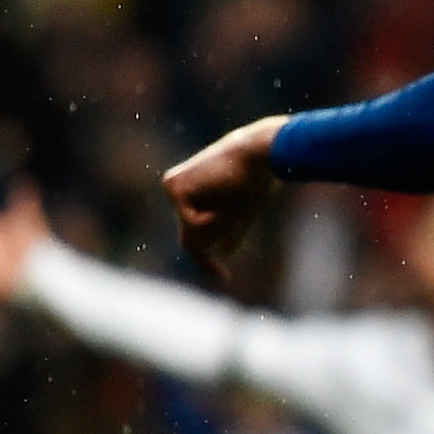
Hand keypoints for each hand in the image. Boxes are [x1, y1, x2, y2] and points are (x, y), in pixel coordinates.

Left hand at [162, 115, 290, 277]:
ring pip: (194, 233)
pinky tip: (225, 195)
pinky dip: (215, 218)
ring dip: (221, 226)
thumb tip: (223, 253)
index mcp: (192, 193)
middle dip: (212, 248)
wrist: (260, 154)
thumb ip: (230, 232)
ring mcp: (173, 188)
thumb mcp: (242, 213)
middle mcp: (177, 190)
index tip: (224, 279)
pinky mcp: (174, 188)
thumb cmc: (257, 180)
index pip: (193, 236)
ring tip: (237, 202)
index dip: (207, 262)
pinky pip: (194, 222)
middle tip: (229, 263)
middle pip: (191, 239)